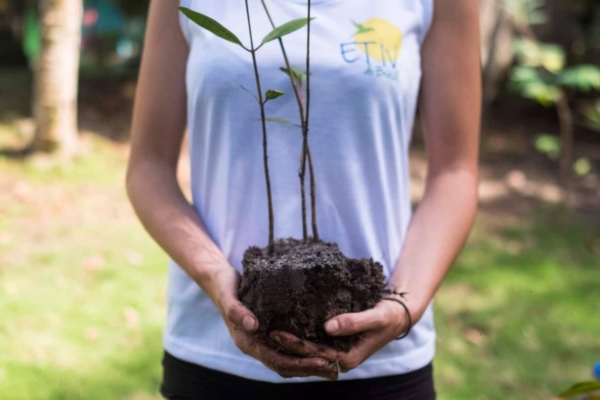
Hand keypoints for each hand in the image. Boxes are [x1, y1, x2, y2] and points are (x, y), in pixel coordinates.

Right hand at [204, 266, 337, 379]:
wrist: (219, 280)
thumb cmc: (224, 286)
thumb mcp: (228, 294)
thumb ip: (236, 310)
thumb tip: (253, 326)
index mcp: (247, 342)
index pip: (276, 360)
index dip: (299, 363)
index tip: (321, 361)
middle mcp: (255, 345)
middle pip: (284, 366)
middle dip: (309, 368)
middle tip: (334, 368)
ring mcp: (261, 341)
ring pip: (287, 361)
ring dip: (308, 365)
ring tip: (332, 365)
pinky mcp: (268, 333)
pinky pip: (287, 348)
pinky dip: (303, 353)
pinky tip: (320, 349)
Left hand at [270, 299, 408, 372]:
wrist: (398, 314)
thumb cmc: (389, 316)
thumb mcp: (375, 318)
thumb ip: (353, 322)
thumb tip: (328, 328)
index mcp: (349, 358)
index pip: (315, 355)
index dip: (295, 345)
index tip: (277, 333)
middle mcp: (340, 358)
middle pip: (307, 356)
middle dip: (285, 346)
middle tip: (263, 332)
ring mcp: (337, 351)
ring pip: (308, 351)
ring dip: (289, 343)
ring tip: (266, 330)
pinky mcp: (335, 342)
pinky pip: (313, 341)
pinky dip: (298, 334)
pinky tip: (283, 324)